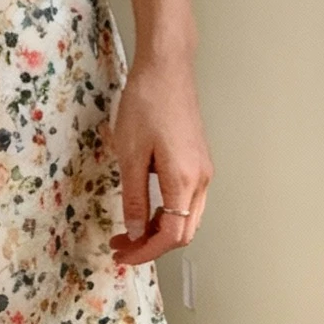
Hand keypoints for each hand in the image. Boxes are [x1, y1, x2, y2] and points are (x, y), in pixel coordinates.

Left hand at [109, 51, 211, 266]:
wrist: (167, 67)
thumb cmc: (146, 103)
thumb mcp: (130, 153)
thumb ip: (134, 196)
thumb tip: (135, 230)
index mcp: (183, 180)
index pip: (171, 235)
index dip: (146, 252)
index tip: (121, 256)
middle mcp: (200, 180)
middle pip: (183, 232)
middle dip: (152, 245)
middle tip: (120, 246)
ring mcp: (203, 171)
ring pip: (187, 218)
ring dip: (160, 230)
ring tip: (128, 230)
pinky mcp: (199, 161)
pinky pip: (187, 201)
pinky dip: (167, 213)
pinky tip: (145, 208)